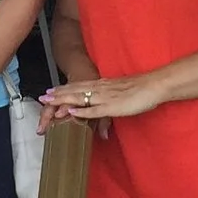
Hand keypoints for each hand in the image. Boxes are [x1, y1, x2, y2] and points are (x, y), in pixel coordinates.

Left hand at [40, 74, 163, 121]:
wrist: (154, 85)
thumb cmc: (142, 89)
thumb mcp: (122, 92)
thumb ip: (112, 97)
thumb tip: (107, 104)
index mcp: (103, 84)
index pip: (80, 85)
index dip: (65, 88)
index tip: (51, 91)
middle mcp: (101, 88)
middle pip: (75, 90)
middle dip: (58, 94)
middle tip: (42, 97)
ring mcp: (106, 97)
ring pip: (80, 98)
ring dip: (64, 101)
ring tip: (49, 103)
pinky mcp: (113, 106)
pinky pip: (94, 109)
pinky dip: (81, 111)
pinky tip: (71, 113)